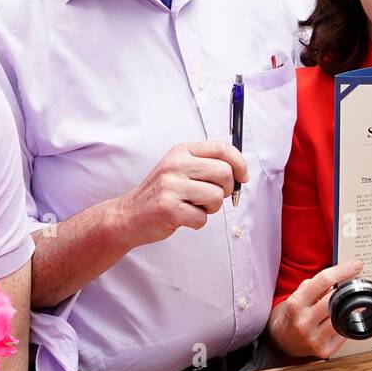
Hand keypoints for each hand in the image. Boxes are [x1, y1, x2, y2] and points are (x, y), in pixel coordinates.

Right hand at [113, 141, 248, 246]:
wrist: (128, 215)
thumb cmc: (161, 193)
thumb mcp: (180, 169)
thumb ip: (207, 165)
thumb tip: (241, 172)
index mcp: (181, 152)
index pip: (222, 148)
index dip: (240, 163)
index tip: (243, 177)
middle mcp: (175, 165)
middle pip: (224, 173)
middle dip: (225, 190)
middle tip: (211, 197)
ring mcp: (170, 186)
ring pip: (216, 197)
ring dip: (210, 208)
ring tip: (193, 206)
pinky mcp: (168, 208)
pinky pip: (202, 218)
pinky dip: (197, 222)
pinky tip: (183, 217)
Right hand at [268, 259, 362, 358]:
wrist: (282, 341)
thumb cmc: (292, 314)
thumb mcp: (297, 295)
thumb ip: (316, 285)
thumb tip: (341, 276)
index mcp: (296, 304)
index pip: (323, 281)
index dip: (343, 270)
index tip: (356, 265)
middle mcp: (303, 322)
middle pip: (335, 298)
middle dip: (349, 288)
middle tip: (356, 283)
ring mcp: (314, 338)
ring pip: (341, 316)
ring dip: (350, 305)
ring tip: (351, 300)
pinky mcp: (324, 350)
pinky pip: (343, 332)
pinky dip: (346, 322)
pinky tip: (344, 317)